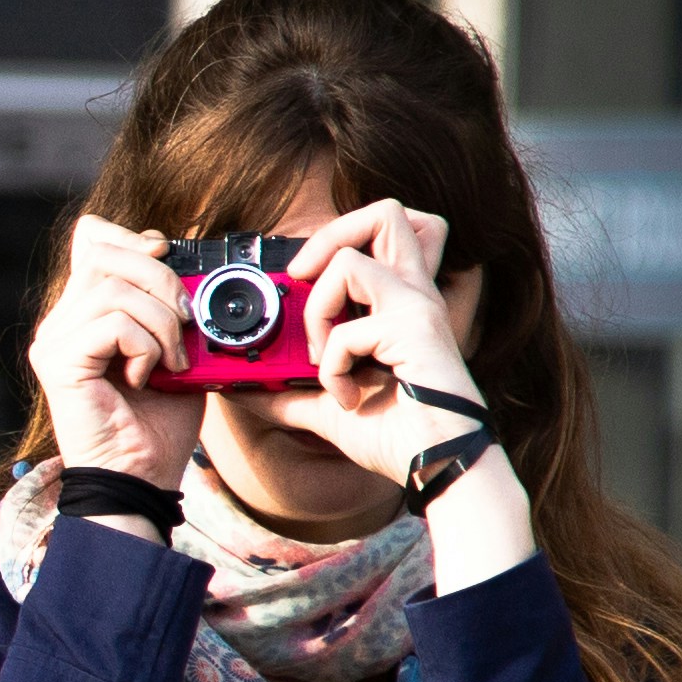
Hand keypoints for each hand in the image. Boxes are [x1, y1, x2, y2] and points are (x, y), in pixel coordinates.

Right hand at [32, 215, 201, 489]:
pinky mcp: (59, 362)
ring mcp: (54, 341)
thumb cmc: (158, 424)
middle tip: (185, 322)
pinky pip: (113, 323)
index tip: (169, 266)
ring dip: (161, 321)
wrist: (142, 479)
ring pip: (113, 287)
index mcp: (83, 312)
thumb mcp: (175, 350)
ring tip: (172, 360)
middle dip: (160, 278)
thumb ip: (168, 306)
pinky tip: (147, 376)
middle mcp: (61, 322)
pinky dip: (146, 345)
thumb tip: (182, 263)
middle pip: (103, 252)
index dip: (134, 240)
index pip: (92, 239)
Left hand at [280, 198, 491, 486]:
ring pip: (350, 258)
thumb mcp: (331, 409)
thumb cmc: (403, 438)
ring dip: (318, 308)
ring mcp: (417, 307)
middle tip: (304, 281)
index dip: (337, 238)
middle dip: (329, 236)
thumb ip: (290, 393)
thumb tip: (241, 391)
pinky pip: (345, 329)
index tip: (301, 280)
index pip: (386, 230)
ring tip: (324, 356)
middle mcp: (415, 294)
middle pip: (386, 211)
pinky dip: (332, 367)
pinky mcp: (413, 329)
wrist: (440, 470)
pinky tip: (347, 397)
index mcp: (403, 301)